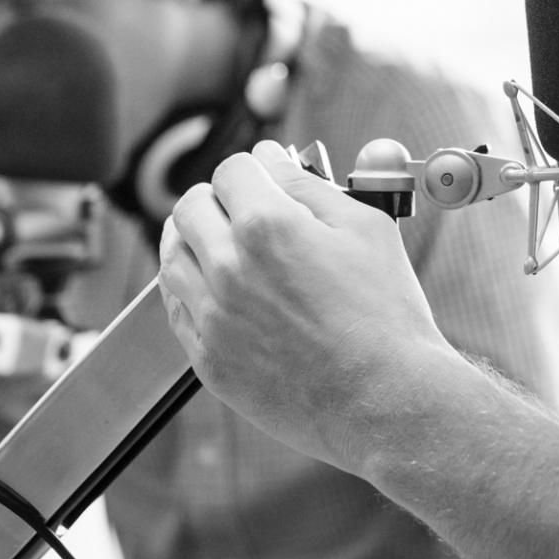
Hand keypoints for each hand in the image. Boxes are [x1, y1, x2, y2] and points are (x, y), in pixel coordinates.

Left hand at [157, 141, 456, 472]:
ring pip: (171, 258)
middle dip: (219, 197)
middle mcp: (228, 269)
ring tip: (226, 245)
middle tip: (247, 208)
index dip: (253, 167)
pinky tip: (220, 289)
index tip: (267, 177)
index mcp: (267, 226)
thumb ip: (309, 185)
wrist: (386, 399)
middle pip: (190, 207)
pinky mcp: (210, 361)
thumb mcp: (365, 227)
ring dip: (194, 240)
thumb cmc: (386, 315)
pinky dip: (191, 289)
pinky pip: (176, 311)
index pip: (231, 170)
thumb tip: (272, 159)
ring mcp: (213, 318)